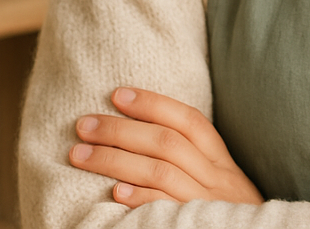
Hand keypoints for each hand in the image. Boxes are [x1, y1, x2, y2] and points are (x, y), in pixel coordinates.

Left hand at [69, 87, 262, 207]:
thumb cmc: (229, 218)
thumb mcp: (220, 186)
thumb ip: (193, 164)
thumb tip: (145, 139)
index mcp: (221, 161)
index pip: (188, 121)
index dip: (154, 104)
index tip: (117, 94)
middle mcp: (217, 177)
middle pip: (167, 143)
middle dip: (121, 130)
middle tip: (84, 124)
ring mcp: (206, 203)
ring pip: (161, 171)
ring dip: (116, 159)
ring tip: (80, 154)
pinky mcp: (196, 227)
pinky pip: (166, 209)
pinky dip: (141, 198)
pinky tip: (115, 192)